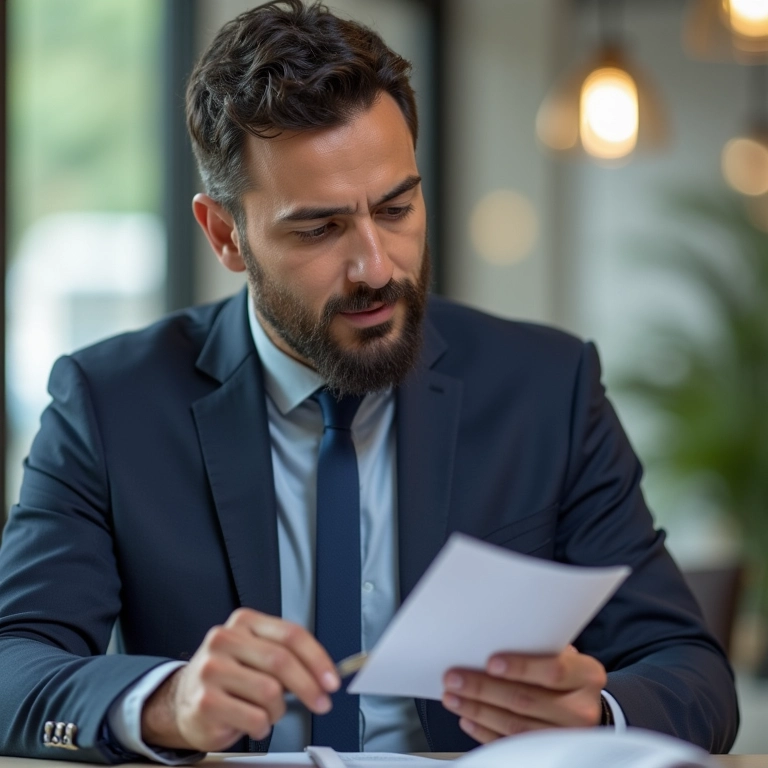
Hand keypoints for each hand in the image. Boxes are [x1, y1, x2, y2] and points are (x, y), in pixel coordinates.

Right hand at [141, 608, 339, 751]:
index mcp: (244, 622)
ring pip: (270, 692)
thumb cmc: (229, 677)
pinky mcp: (206, 701)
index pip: (291, 634)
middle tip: (322, 703)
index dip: (317, 658)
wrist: (182, 700)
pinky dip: (262, 725)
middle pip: (282, 661)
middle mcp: (225, 639)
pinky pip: (254, 718)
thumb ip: (287, 655)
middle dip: (309, 686)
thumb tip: (325, 675)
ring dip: (278, 710)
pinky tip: (251, 721)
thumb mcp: (255, 654)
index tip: (331, 680)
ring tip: (268, 711)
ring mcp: (212, 669)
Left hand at [441, 646, 606, 743]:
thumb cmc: (567, 672)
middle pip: (526, 700)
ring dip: (478, 710)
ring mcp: (566, 736)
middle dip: (484, 688)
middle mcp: (581, 709)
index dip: (520, 667)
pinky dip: (485, 732)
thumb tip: (493, 639)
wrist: (586, 705)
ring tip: (453, 697)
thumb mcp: (563, 654)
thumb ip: (538, 647)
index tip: (490, 662)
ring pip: (515, 726)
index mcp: (587, 676)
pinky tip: (467, 718)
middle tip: (454, 679)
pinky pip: (512, 745)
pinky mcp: (550, 753)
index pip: (554, 671)